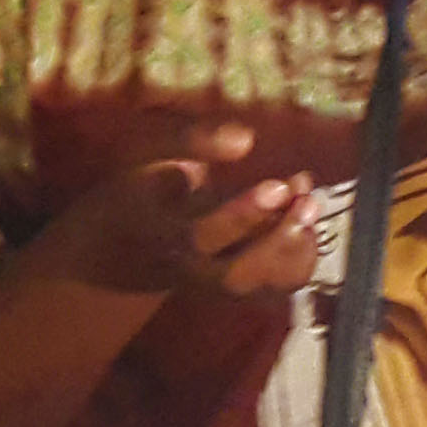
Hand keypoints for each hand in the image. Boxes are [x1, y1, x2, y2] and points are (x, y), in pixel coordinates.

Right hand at [27, 122, 321, 301]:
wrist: (115, 252)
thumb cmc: (134, 193)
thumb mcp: (144, 157)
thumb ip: (189, 141)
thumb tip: (246, 138)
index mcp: (160, 236)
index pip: (201, 237)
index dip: (243, 214)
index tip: (280, 185)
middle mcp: (187, 271)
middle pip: (236, 277)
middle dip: (278, 241)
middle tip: (308, 200)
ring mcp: (212, 285)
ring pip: (261, 287)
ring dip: (295, 249)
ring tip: (311, 204)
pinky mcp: (233, 289)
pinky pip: (275, 289)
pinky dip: (300, 259)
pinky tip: (308, 221)